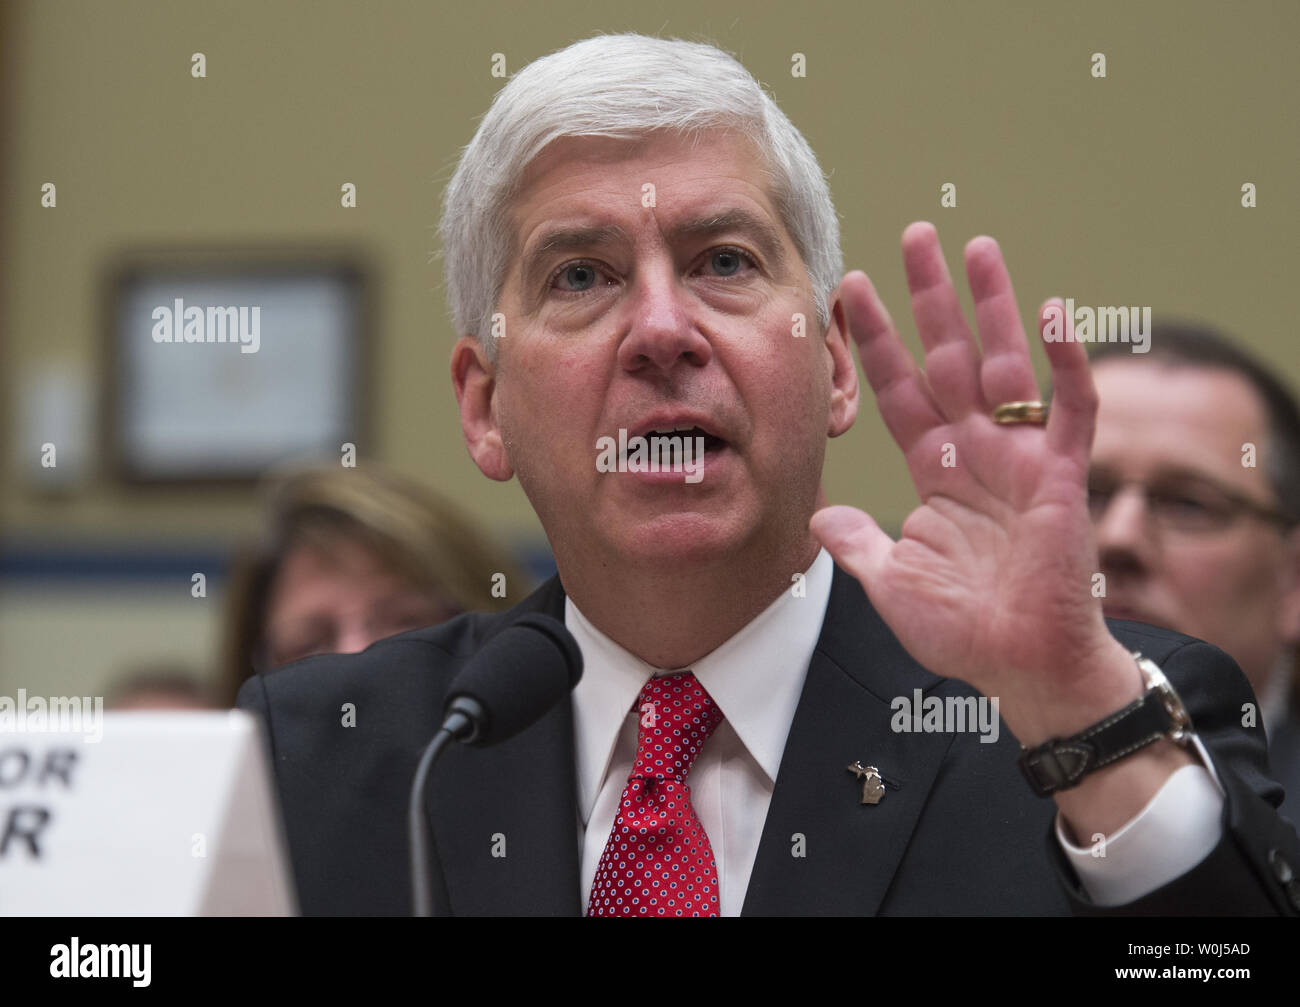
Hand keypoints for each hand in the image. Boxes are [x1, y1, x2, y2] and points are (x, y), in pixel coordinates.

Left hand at [811, 222, 1137, 745]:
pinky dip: (1065, 362)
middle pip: (950, 357)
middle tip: (916, 236)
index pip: (899, 390)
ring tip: (977, 246)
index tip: (850, 289)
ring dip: (993, 306)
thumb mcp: (890, 582)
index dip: (875, 341)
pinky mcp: (1062, 475)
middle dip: (932, 299)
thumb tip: (819, 514)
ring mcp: (1020, 457)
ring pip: (1006, 365)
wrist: (1020, 665)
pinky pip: (1070, 407)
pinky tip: (1054, 312)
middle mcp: (975, 451)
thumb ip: (857, 542)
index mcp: (934, 470)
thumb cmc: (962, 630)